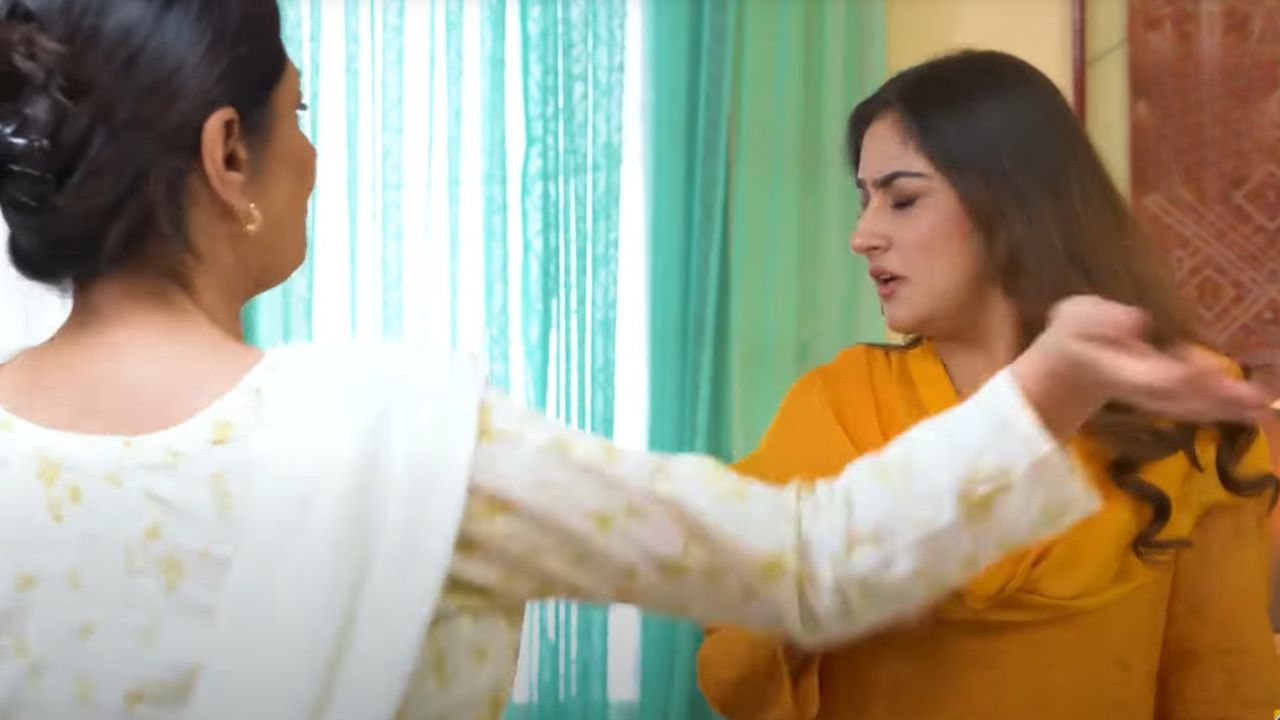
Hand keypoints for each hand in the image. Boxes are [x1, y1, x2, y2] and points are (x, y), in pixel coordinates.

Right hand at [1011, 296, 1267, 439]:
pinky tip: (1250, 405)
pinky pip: (1195, 405)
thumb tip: (1136, 324)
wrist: (1065, 376)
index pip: (1150, 375)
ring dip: (1226, 408)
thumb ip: (1099, 318)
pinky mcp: (1166, 398)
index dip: (1179, 374)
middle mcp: (1140, 388)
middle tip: (1257, 401)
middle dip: (1216, 399)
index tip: (1207, 370)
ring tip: (1262, 407)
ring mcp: (1154, 398)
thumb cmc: (1071, 339)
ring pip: (1190, 406)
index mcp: (1117, 369)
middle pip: (1179, 398)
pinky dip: (1221, 406)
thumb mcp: (1073, 317)